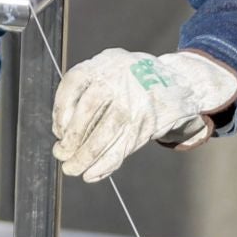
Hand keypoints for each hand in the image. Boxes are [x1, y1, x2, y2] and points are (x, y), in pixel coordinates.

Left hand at [51, 49, 236, 181]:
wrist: (178, 81)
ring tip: (72, 169)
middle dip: (71, 140)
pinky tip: (91, 174)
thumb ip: (87, 89)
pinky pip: (121, 149)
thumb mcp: (110, 69)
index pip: (73, 83)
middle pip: (87, 113)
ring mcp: (135, 103)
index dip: (60, 111)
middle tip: (61, 155)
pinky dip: (104, 166)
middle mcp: (120, 80)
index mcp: (105, 62)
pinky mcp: (146, 124)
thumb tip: (62, 132)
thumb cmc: (131, 79)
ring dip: (84, 158)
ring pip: (103, 136)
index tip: (58, 131)